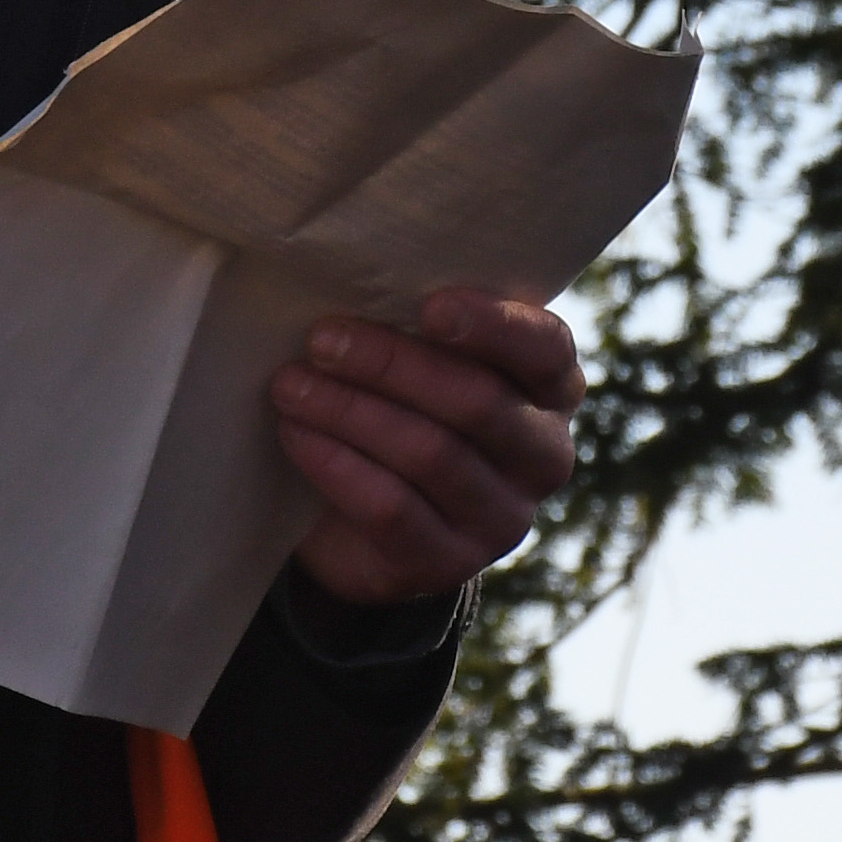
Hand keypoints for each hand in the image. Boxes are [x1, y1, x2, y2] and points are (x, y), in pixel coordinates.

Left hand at [271, 290, 581, 609]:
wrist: (369, 523)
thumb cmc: (403, 406)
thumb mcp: (425, 360)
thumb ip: (420, 326)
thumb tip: (354, 278)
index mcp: (551, 389)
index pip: (547, 349)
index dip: (494, 326)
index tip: (429, 306)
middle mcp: (543, 456)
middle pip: (478, 402)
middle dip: (390, 364)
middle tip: (320, 340)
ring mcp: (501, 520)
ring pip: (430, 454)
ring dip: (349, 411)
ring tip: (289, 384)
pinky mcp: (448, 563)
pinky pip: (391, 509)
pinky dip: (336, 464)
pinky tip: (296, 434)